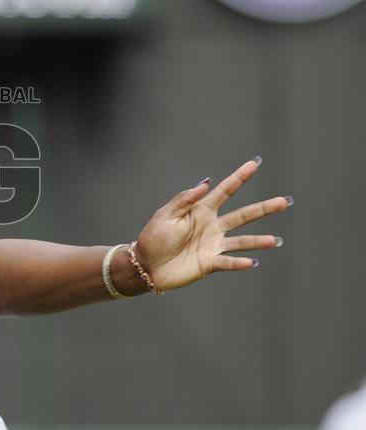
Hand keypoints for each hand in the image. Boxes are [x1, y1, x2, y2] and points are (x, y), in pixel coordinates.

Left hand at [134, 158, 290, 291]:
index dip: (240, 177)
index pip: (225, 191)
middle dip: (264, 208)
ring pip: (242, 241)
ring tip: (276, 241)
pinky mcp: (210, 263)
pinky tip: (252, 262)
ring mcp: (213, 245)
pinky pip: (228, 262)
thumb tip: (206, 182)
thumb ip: (185, 199)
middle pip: (243, 215)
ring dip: (259, 241)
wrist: (146, 265)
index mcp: (201, 210)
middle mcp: (212, 226)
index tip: (255, 163)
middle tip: (285, 201)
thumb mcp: (165, 214)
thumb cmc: (153, 237)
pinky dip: (239, 262)